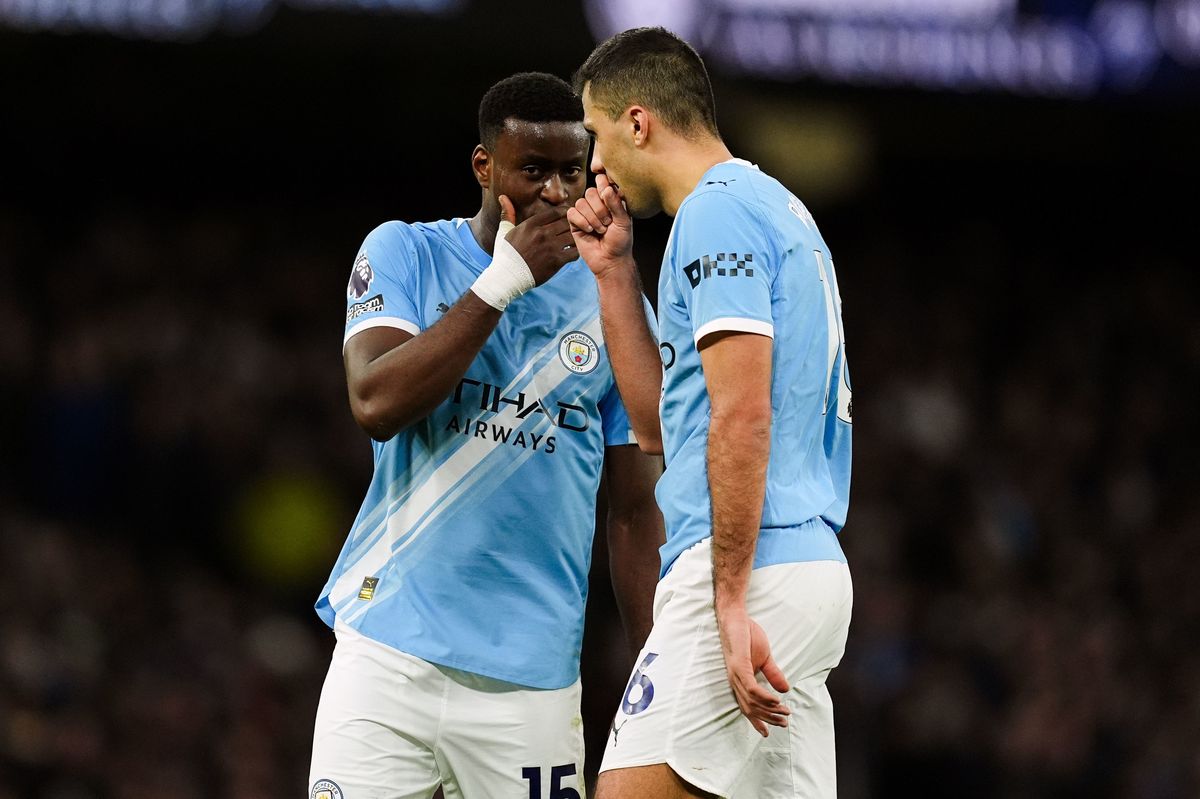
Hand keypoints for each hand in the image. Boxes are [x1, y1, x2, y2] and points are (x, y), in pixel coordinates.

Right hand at [498, 195, 576, 285]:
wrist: (507, 277)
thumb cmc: (505, 254)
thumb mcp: (504, 231)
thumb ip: (508, 213)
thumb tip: (502, 196)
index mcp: (531, 224)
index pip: (556, 212)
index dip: (565, 213)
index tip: (568, 217)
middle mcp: (542, 233)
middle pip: (567, 223)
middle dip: (572, 225)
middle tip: (575, 229)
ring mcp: (550, 247)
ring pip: (572, 236)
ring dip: (574, 238)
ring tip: (574, 240)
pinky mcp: (556, 261)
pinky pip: (574, 253)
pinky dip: (575, 252)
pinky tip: (571, 253)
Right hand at [567, 173, 634, 279]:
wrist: (610, 261)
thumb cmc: (620, 242)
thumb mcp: (624, 221)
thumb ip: (616, 204)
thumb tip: (606, 188)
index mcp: (611, 199)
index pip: (603, 182)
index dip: (604, 186)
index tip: (609, 199)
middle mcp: (597, 204)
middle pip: (590, 192)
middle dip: (600, 209)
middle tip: (608, 223)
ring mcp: (585, 213)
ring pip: (581, 202)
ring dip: (592, 218)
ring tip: (600, 230)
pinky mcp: (575, 223)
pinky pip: (572, 213)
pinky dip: (581, 222)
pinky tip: (589, 231)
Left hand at [716, 604, 790, 736]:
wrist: (737, 617)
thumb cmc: (747, 634)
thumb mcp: (764, 658)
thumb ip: (772, 674)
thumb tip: (785, 689)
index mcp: (739, 680)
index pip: (747, 706)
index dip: (757, 721)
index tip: (767, 734)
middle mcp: (735, 681)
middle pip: (750, 708)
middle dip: (768, 718)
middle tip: (784, 723)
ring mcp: (736, 674)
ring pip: (751, 701)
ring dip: (770, 709)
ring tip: (784, 712)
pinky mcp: (739, 666)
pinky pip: (751, 688)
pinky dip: (764, 697)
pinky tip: (775, 701)